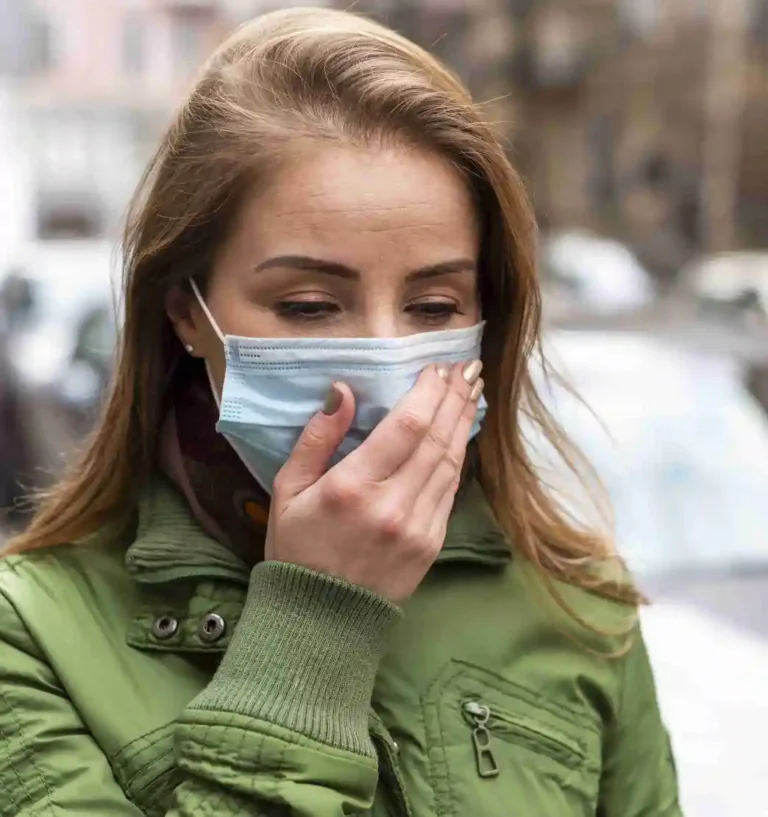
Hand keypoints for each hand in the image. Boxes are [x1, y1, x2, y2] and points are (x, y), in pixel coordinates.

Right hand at [265, 361, 483, 603]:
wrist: (321, 623)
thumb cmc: (296, 550)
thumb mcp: (287, 491)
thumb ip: (316, 439)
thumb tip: (343, 390)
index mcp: (353, 487)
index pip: (406, 425)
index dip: (428, 392)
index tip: (437, 368)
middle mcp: (393, 504)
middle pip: (437, 438)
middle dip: (455, 398)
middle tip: (468, 368)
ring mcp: (418, 527)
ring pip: (450, 462)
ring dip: (463, 422)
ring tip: (471, 391)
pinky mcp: (432, 544)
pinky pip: (450, 490)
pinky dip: (458, 456)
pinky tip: (461, 434)